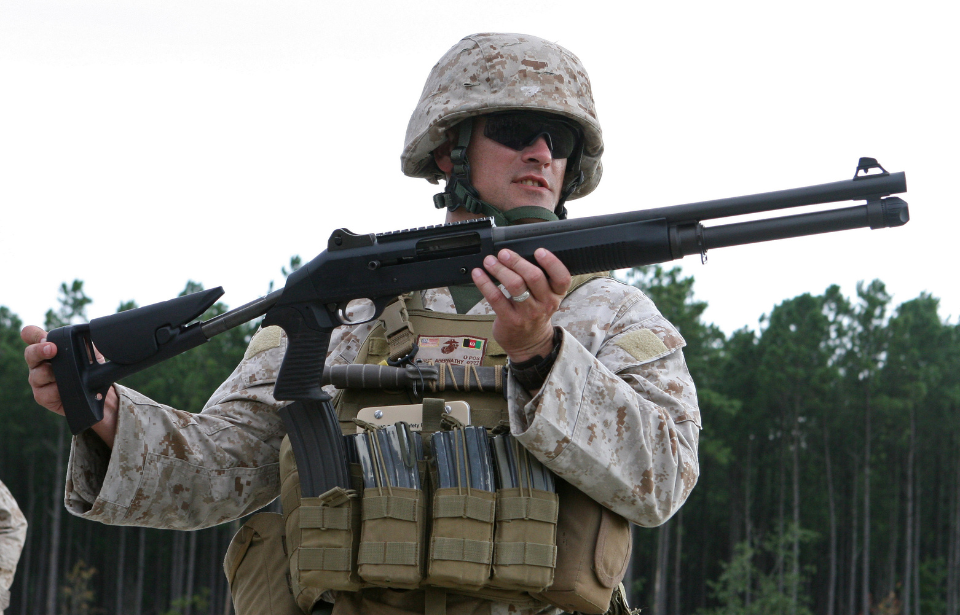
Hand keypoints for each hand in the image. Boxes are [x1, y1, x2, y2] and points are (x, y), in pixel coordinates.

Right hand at [21, 325, 118, 447]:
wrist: (98, 393)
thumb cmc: (90, 368)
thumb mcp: (90, 352)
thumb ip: (83, 341)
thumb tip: (89, 332)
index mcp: (48, 347)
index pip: (33, 335)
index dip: (32, 334)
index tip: (43, 336)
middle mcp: (40, 362)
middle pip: (30, 353)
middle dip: (39, 350)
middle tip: (52, 349)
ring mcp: (39, 379)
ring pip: (37, 374)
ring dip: (50, 372)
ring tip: (62, 373)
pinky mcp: (42, 396)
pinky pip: (45, 392)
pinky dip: (55, 390)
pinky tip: (63, 389)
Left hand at [471, 248, 570, 362]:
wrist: (529, 344)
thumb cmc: (535, 315)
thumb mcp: (546, 299)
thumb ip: (539, 280)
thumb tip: (515, 255)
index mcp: (556, 295)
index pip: (562, 277)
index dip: (551, 262)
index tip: (539, 251)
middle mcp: (545, 304)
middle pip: (534, 277)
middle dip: (516, 261)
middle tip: (504, 253)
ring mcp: (527, 313)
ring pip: (514, 285)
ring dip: (499, 269)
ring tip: (489, 261)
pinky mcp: (510, 320)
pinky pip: (496, 298)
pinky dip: (485, 283)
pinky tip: (478, 274)